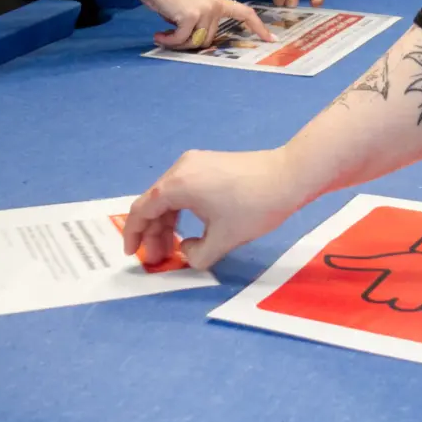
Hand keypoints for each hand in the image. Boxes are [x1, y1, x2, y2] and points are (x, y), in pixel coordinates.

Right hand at [122, 148, 305, 269]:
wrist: (289, 175)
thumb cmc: (254, 207)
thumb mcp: (222, 240)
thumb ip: (196, 255)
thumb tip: (186, 250)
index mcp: (177, 184)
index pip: (141, 210)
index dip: (133, 234)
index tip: (133, 254)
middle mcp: (181, 168)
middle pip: (154, 202)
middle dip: (153, 233)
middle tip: (159, 259)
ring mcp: (196, 162)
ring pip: (170, 195)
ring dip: (167, 222)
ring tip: (174, 247)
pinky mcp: (210, 163)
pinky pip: (184, 188)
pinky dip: (181, 209)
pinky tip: (190, 228)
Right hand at [139, 0, 274, 49]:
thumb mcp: (190, 4)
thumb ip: (199, 19)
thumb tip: (197, 40)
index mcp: (217, 1)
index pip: (244, 13)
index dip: (258, 27)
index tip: (271, 38)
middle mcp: (215, 6)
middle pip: (209, 38)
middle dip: (189, 42)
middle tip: (172, 37)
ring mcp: (204, 10)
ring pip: (196, 41)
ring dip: (178, 43)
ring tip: (163, 36)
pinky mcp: (190, 16)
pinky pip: (182, 39)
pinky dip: (169, 41)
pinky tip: (158, 36)